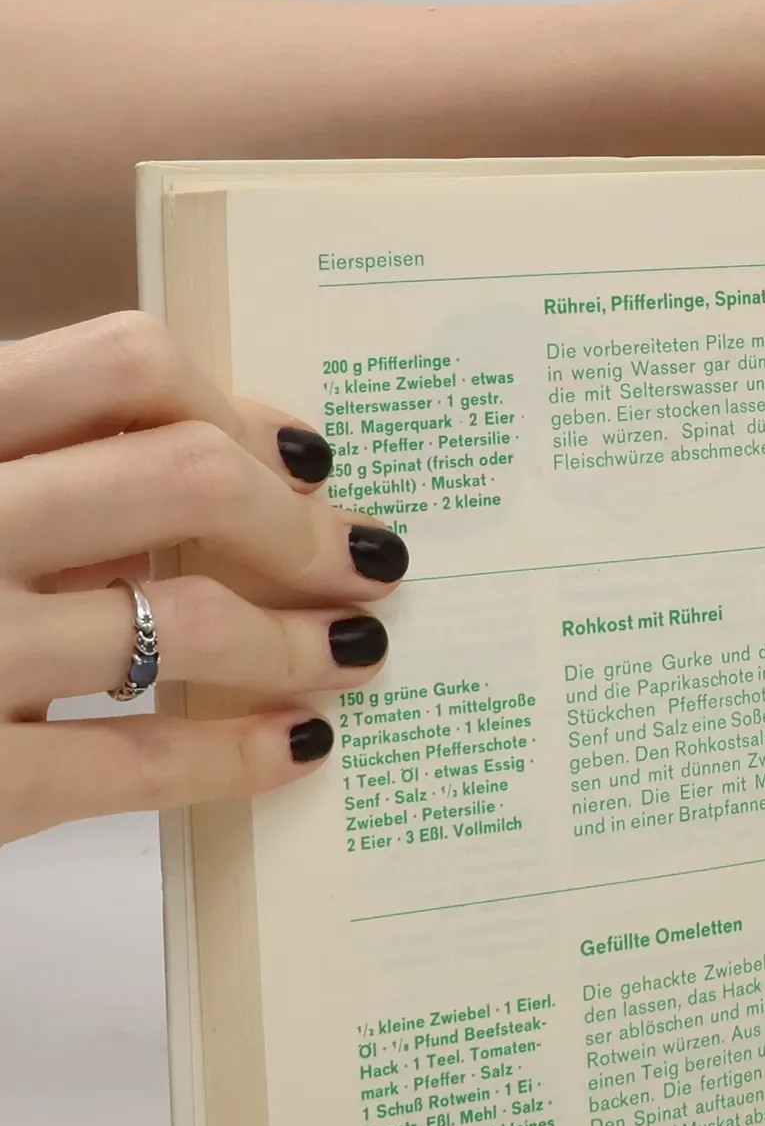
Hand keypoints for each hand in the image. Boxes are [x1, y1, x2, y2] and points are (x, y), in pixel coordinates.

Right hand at [0, 313, 407, 845]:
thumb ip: (37, 470)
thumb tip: (228, 466)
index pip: (123, 363)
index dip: (241, 408)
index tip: (305, 459)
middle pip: (186, 477)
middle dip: (304, 526)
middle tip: (367, 563)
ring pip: (188, 619)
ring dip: (301, 639)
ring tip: (357, 653)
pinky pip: (139, 762)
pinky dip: (239, 755)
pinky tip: (298, 747)